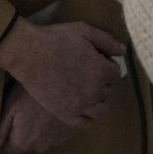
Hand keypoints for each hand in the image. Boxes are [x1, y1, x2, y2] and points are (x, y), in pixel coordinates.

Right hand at [0, 18, 123, 127]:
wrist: (29, 54)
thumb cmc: (56, 39)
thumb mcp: (84, 31)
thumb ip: (107, 41)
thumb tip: (123, 51)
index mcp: (102, 71)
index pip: (115, 73)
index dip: (106, 66)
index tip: (95, 61)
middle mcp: (95, 91)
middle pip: (108, 90)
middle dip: (102, 82)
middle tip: (87, 74)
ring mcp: (81, 105)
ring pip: (100, 109)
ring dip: (97, 101)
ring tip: (87, 92)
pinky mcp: (66, 114)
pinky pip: (84, 123)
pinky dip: (87, 117)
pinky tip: (82, 108)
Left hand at [0, 84, 80, 153]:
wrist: (65, 85)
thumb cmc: (33, 94)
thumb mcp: (11, 106)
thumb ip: (1, 129)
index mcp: (22, 143)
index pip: (7, 149)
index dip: (4, 135)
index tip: (7, 119)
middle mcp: (39, 147)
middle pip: (23, 144)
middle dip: (20, 131)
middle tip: (22, 110)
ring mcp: (55, 141)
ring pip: (38, 138)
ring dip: (36, 127)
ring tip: (36, 107)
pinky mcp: (67, 133)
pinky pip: (52, 132)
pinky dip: (49, 124)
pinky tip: (48, 109)